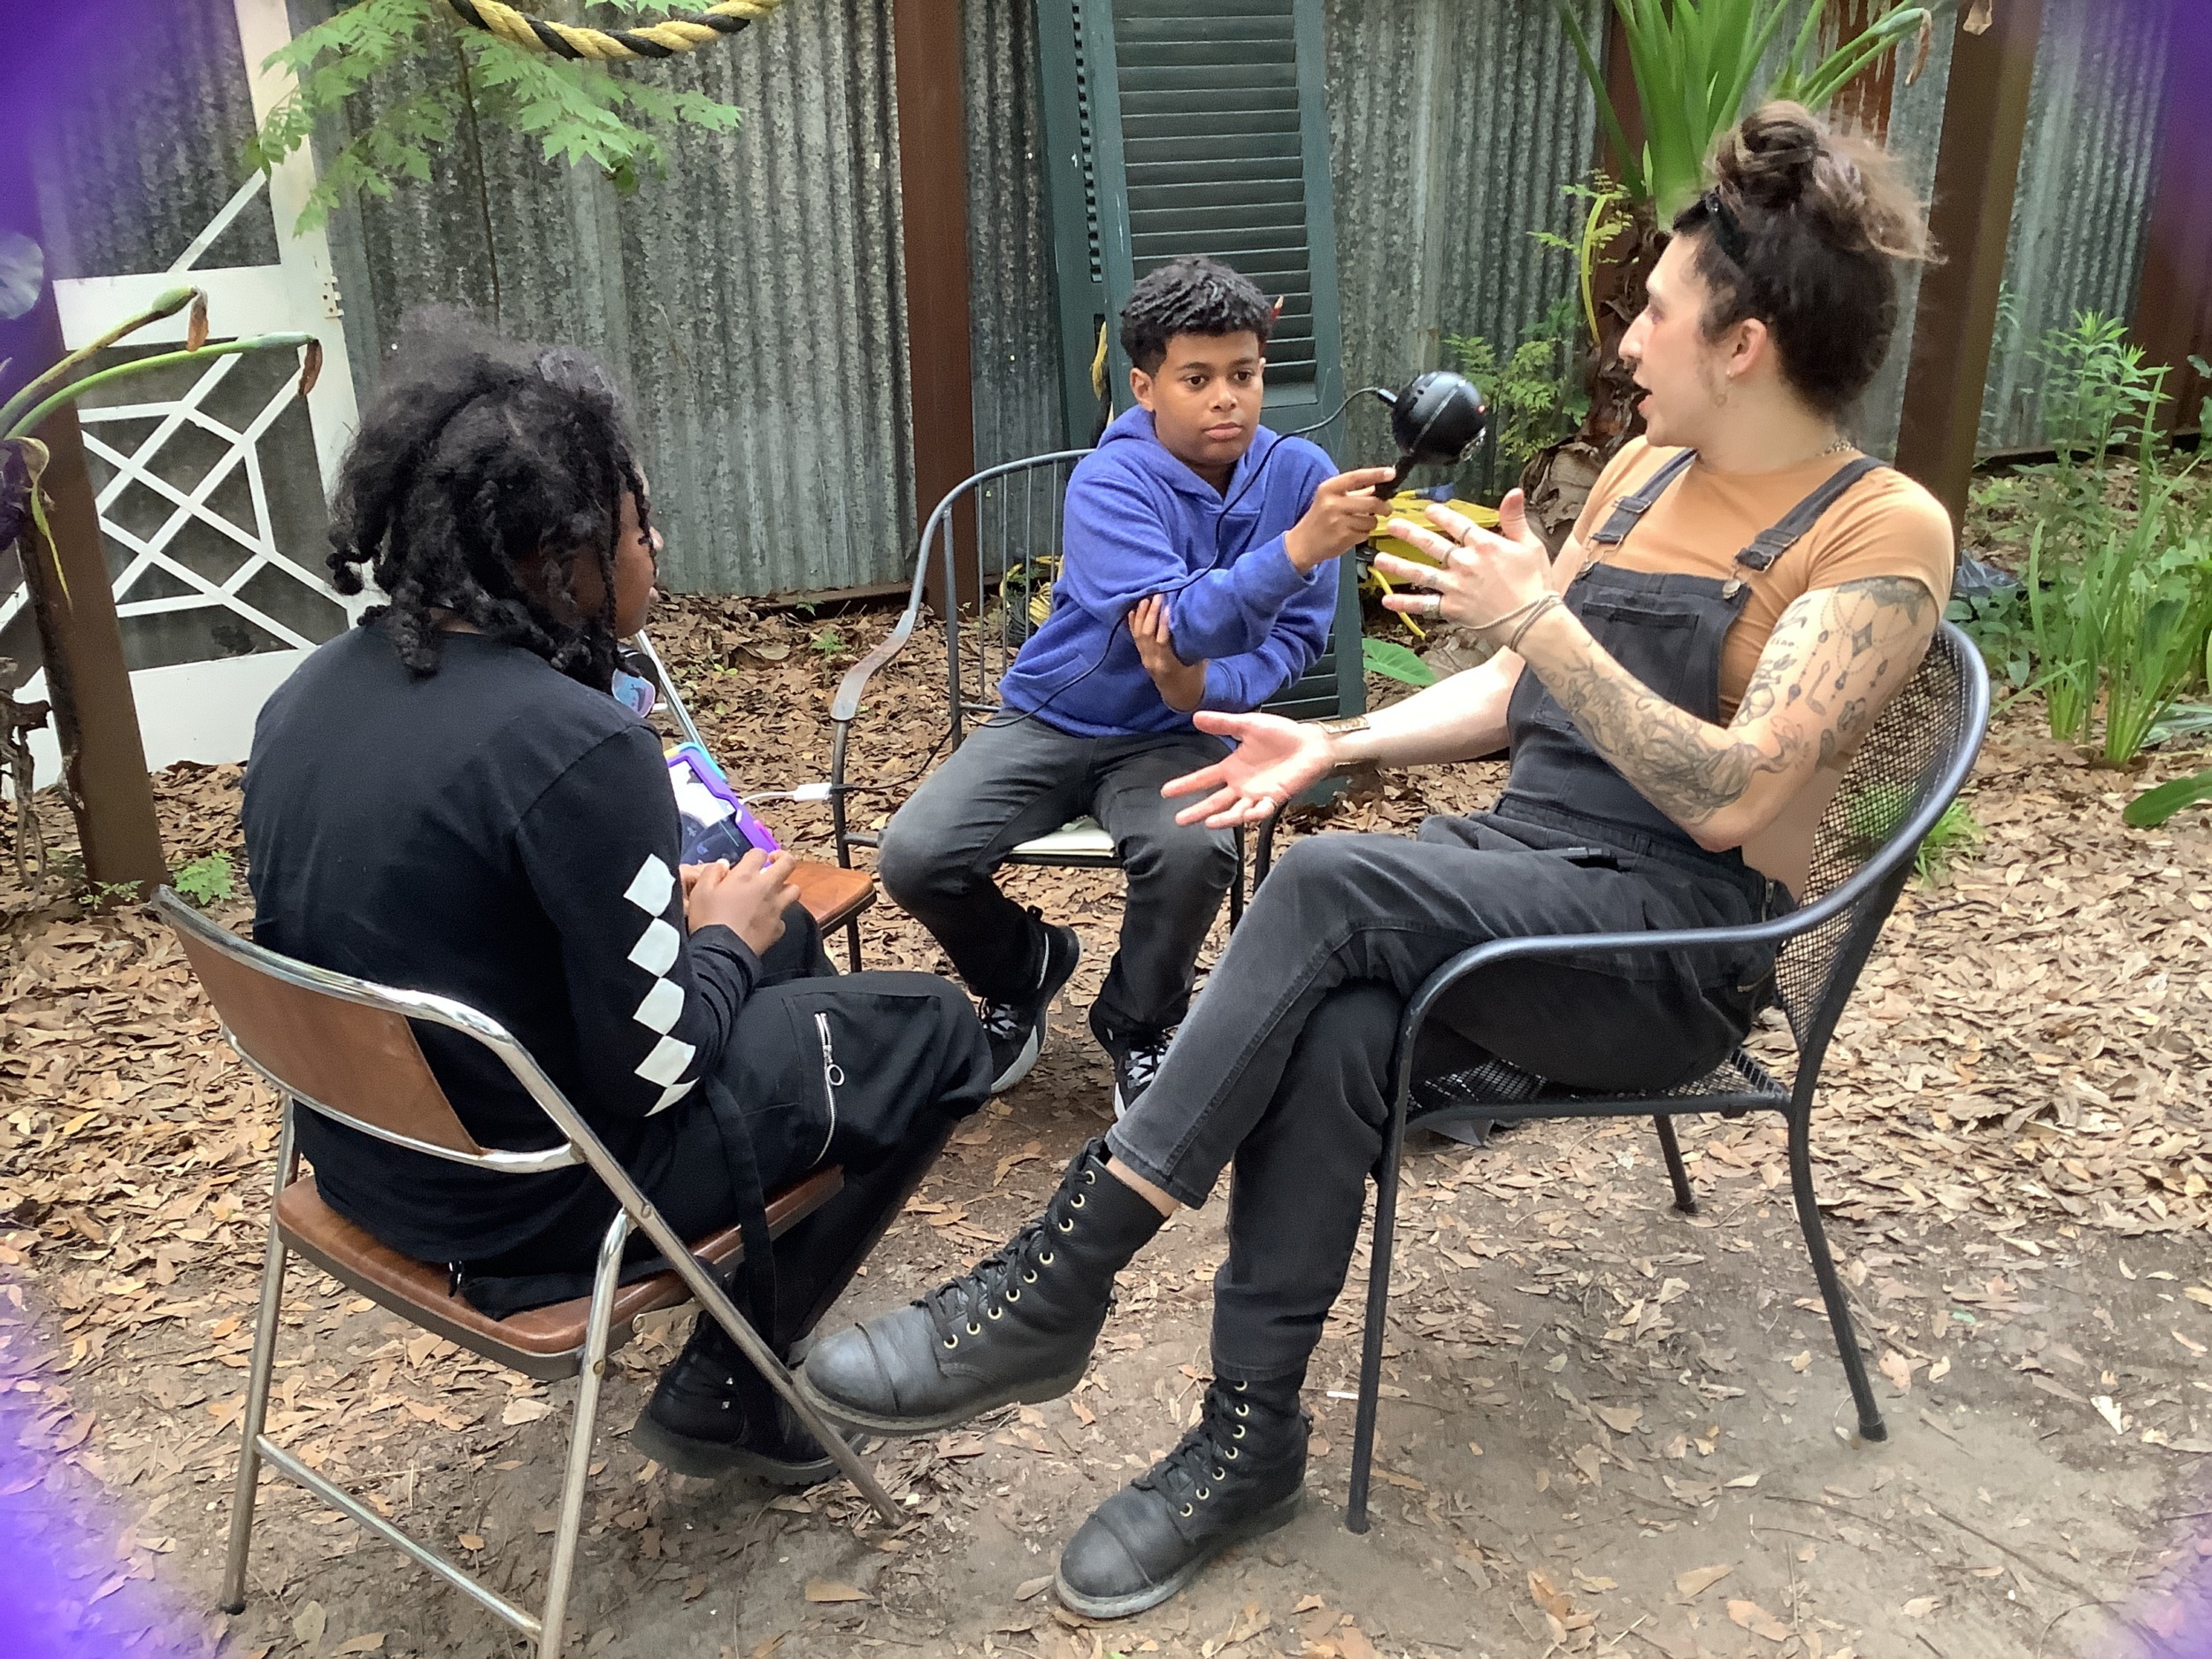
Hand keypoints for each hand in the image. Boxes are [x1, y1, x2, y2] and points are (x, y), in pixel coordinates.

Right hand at [683, 848, 798, 956]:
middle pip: (788, 864)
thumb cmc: (708, 920)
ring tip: (775, 891)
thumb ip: (712, 872)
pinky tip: (766, 920)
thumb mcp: (700, 891)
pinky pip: (783, 917)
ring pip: (794, 889)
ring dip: (786, 887)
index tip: (751, 861)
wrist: (722, 953)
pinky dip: (777, 916)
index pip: (759, 853)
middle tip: (774, 863)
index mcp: (745, 876)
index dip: (756, 854)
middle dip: (783, 859)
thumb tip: (723, 864)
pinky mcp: (778, 928)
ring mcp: (775, 908)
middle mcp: (766, 888)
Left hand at [1129, 594, 1207, 712]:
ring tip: (1146, 598)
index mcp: (1168, 665)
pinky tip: (1134, 610)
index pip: (1162, 641)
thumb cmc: (1193, 678)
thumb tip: (1196, 620)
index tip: (1168, 606)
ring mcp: (1145, 658)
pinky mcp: (1142, 656)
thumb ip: (1195, 644)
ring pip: (1139, 634)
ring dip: (1142, 615)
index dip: (1163, 623)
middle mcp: (1152, 661)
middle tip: (1157, 596)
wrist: (1179, 696)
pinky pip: (1135, 637)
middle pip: (1147, 634)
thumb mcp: (1199, 664)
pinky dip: (1133, 623)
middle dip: (1151, 613)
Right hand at [1161, 710, 1334, 827]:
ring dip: (1222, 818)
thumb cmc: (1281, 734)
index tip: (1166, 791)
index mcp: (1233, 767)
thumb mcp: (1248, 724)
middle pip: (1215, 801)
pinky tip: (1243, 816)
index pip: (1204, 778)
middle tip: (1179, 819)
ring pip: (1236, 811)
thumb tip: (1195, 717)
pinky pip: (1261, 810)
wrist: (1310, 743)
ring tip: (1207, 822)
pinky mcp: (1275, 798)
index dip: (1186, 785)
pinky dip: (1252, 815)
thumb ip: (1223, 723)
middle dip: (1198, 810)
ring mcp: (1257, 794)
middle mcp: (1241, 784)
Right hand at [1284, 466, 1397, 571]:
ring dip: (1370, 522)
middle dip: (1383, 507)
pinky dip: (1363, 534)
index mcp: (1329, 489)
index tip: (1390, 473)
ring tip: (1359, 523)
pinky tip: (1352, 533)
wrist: (1302, 544)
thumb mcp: (1330, 499)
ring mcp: (1338, 521)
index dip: (1376, 474)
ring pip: (1370, 520)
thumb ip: (1354, 492)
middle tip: (1387, 509)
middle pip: (1371, 502)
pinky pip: (1365, 533)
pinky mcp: (1343, 537)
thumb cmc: (1318, 519)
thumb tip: (1377, 484)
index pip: (1356, 477)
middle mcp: (1332, 503)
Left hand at [1372, 488, 1552, 638]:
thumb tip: (1513, 492)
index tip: (1428, 509)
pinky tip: (1388, 600)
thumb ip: (1515, 519)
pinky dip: (1406, 603)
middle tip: (1392, 525)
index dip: (1441, 515)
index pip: (1457, 524)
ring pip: (1421, 572)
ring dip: (1398, 565)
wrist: (1531, 620)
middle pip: (1431, 544)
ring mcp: (1455, 586)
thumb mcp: (1530, 545)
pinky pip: (1424, 604)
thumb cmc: (1535, 584)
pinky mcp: (1451, 608)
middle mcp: (1464, 562)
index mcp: (1483, 544)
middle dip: (1409, 533)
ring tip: (1379, 559)